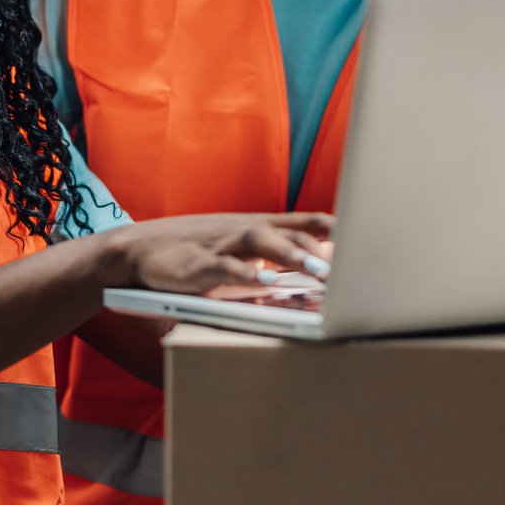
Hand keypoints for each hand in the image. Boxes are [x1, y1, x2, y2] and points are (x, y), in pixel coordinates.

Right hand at [102, 213, 334, 295]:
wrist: (135, 250)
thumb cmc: (193, 253)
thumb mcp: (236, 251)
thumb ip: (271, 258)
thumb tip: (315, 272)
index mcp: (255, 227)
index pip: (303, 221)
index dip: (335, 229)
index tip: (369, 237)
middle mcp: (241, 230)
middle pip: (287, 230)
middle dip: (319, 247)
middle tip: (350, 266)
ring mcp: (219, 245)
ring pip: (260, 241)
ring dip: (291, 254)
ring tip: (318, 270)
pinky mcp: (195, 265)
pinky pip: (223, 267)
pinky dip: (244, 273)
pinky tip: (263, 283)